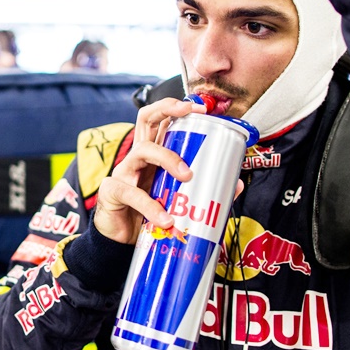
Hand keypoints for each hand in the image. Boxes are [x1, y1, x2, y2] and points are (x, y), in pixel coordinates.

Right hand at [94, 97, 204, 244]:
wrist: (122, 242)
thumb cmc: (149, 215)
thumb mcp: (178, 201)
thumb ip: (205, 191)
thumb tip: (236, 184)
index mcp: (154, 155)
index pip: (162, 121)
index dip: (177, 107)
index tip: (201, 108)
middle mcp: (138, 156)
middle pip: (146, 118)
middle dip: (167, 108)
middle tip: (190, 111)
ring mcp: (124, 171)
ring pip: (143, 150)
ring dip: (168, 158)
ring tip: (187, 176)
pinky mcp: (113, 191)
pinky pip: (132, 194)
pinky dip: (151, 207)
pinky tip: (165, 219)